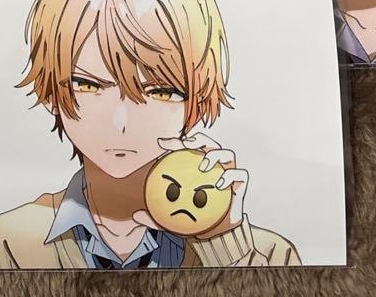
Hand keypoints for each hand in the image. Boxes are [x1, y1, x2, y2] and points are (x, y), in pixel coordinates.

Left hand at [133, 133, 248, 237]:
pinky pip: (239, 175)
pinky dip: (230, 176)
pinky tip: (220, 184)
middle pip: (209, 143)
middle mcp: (214, 166)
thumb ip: (155, 216)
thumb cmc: (196, 219)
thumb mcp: (173, 217)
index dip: (175, 141)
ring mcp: (228, 173)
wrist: (219, 235)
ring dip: (216, 154)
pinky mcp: (240, 185)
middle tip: (187, 145)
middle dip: (199, 139)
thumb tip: (135, 214)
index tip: (161, 143)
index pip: (187, 148)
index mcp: (198, 166)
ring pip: (227, 154)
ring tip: (204, 165)